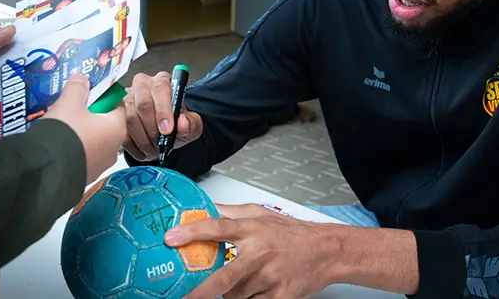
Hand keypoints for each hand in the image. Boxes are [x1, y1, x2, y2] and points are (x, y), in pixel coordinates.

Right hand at [46, 74, 125, 183]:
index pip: (118, 105)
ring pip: (95, 140)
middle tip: (73, 106)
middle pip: (106, 123)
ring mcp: (100, 165)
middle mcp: (114, 148)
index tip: (90, 92)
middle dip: (91, 114)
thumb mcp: (69, 103)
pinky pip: (84, 155)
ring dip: (83, 131)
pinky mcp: (86, 175)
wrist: (46, 171)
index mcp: (117, 128)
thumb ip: (77, 88)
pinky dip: (76, 147)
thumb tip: (81, 79)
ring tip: (63, 124)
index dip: (104, 96)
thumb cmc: (65, 134)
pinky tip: (60, 142)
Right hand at [122, 71, 202, 160]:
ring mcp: (126, 98)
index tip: (168, 130)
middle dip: (152, 128)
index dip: (163, 111)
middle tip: (160, 144)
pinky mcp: (116, 113)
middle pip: (143, 103)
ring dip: (142, 138)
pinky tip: (143, 151)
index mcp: (162, 81)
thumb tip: (182, 123)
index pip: (160, 89)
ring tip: (153, 149)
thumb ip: (191, 124)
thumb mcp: (191, 124)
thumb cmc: (176, 122)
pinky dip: (133, 145)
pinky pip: (120, 129)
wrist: (163, 130)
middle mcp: (142, 85)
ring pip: (129, 117)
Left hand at [164, 204, 331, 298]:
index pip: (217, 228)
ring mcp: (271, 278)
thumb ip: (231, 213)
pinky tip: (255, 291)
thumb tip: (205, 209)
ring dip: (231, 294)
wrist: (327, 251)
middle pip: (225, 276)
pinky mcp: (280, 296)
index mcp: (253, 230)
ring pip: (236, 295)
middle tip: (184, 296)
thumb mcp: (261, 214)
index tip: (171, 238)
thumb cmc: (292, 233)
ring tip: (242, 281)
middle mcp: (260, 253)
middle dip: (202, 289)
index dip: (192, 232)